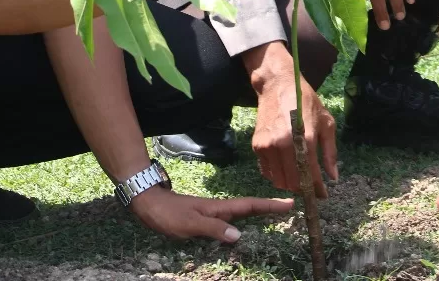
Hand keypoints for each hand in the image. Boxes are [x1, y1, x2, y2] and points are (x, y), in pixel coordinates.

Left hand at [130, 184, 292, 242]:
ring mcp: (212, 214)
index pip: (250, 206)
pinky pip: (229, 222)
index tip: (289, 202)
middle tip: (289, 208)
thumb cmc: (169, 214)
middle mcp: (219, 210)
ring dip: (257, 214)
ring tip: (274, 217)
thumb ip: (214, 229)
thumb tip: (239, 236)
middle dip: (269, 208)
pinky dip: (241, 222)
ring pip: (240, 215)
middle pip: (250, 208)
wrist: (149, 204)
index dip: (270, 205)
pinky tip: (242, 229)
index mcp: (220, 208)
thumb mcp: (190, 224)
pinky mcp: (205, 220)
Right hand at [245, 43, 337, 197]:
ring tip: (299, 179)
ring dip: (290, 184)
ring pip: (279, 180)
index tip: (322, 195)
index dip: (318, 189)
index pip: (311, 174)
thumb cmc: (306, 102)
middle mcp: (285, 144)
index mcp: (306, 138)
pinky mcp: (257, 145)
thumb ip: (330, 152)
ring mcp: (269, 145)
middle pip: (293, 182)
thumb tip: (333, 177)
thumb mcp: (326, 122)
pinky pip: (267, 172)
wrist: (278, 85)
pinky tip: (285, 168)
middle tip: (310, 187)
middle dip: (304, 189)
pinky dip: (277, 175)